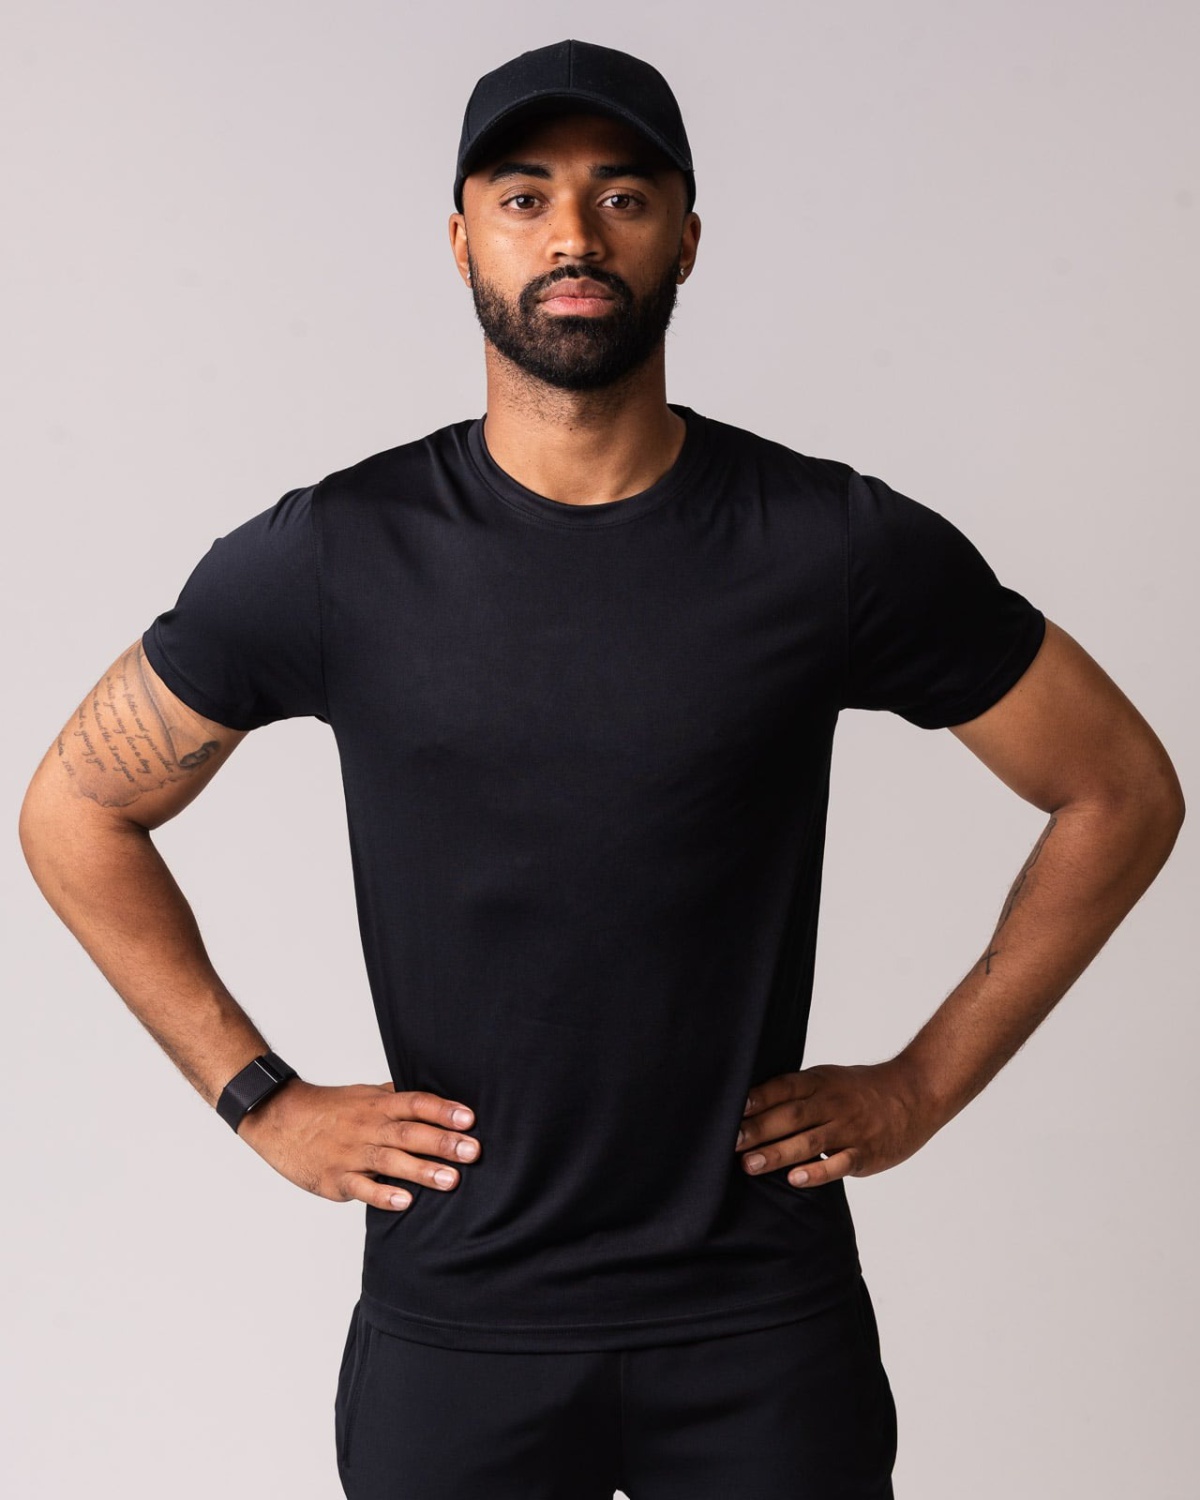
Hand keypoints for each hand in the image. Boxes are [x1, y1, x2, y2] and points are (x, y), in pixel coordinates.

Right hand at [236, 1078, 481, 1210]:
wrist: (280, 1118)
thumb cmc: (329, 1108)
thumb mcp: (365, 1095)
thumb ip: (398, 1098)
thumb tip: (437, 1099)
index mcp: (378, 1105)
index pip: (416, 1104)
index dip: (443, 1110)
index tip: (470, 1119)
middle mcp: (368, 1127)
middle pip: (410, 1132)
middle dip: (443, 1142)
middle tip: (474, 1151)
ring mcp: (352, 1153)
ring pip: (390, 1160)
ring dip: (423, 1170)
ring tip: (452, 1180)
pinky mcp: (336, 1178)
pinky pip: (361, 1187)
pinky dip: (382, 1194)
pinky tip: (404, 1202)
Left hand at [735, 1059, 938, 1187]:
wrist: (916, 1093)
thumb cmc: (862, 1090)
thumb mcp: (829, 1079)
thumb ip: (797, 1092)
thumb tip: (750, 1106)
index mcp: (821, 1081)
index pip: (785, 1087)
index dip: (759, 1097)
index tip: (732, 1107)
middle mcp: (833, 1103)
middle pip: (792, 1115)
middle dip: (758, 1129)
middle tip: (730, 1142)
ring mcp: (850, 1128)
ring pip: (810, 1141)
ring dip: (778, 1153)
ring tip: (750, 1165)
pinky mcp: (866, 1152)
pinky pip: (840, 1163)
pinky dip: (817, 1171)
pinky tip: (795, 1179)